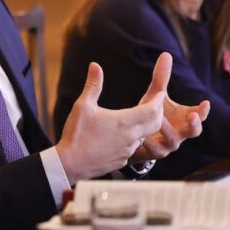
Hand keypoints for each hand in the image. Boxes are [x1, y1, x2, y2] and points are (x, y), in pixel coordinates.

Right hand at [56, 59, 163, 181]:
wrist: (69, 164)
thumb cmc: (76, 134)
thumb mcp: (82, 106)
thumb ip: (93, 85)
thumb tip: (95, 65)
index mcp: (123, 122)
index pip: (152, 110)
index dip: (158, 100)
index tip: (160, 93)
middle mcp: (130, 137)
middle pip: (155, 123)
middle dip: (158, 112)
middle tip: (155, 103)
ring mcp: (127, 150)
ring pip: (144, 136)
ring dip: (145, 126)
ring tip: (137, 117)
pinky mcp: (121, 160)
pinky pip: (134, 147)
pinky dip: (134, 138)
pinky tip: (122, 135)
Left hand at [130, 53, 209, 161]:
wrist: (136, 136)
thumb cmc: (152, 113)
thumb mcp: (156, 95)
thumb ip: (162, 78)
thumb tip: (166, 54)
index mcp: (185, 119)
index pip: (200, 115)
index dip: (204, 111)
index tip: (205, 103)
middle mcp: (181, 132)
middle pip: (194, 132)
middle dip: (195, 125)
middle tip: (192, 117)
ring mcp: (169, 144)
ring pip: (173, 140)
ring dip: (168, 130)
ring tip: (160, 120)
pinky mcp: (155, 153)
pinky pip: (155, 150)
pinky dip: (149, 143)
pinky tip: (142, 136)